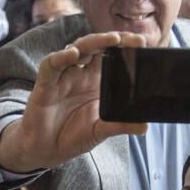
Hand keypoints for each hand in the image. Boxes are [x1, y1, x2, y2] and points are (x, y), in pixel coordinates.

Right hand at [0, 31, 147, 172]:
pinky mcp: (46, 84)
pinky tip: (73, 54)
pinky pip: (51, 65)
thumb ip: (120, 126)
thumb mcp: (100, 131)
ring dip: (94, 42)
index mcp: (96, 81)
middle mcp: (81, 74)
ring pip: (77, 49)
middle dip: (115, 39)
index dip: (126, 47)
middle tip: (134, 39)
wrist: (46, 150)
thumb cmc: (72, 135)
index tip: (143, 43)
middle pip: (97, 47)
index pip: (112, 55)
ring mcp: (63, 76)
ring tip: (112, 39)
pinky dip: (61, 57)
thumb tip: (144, 126)